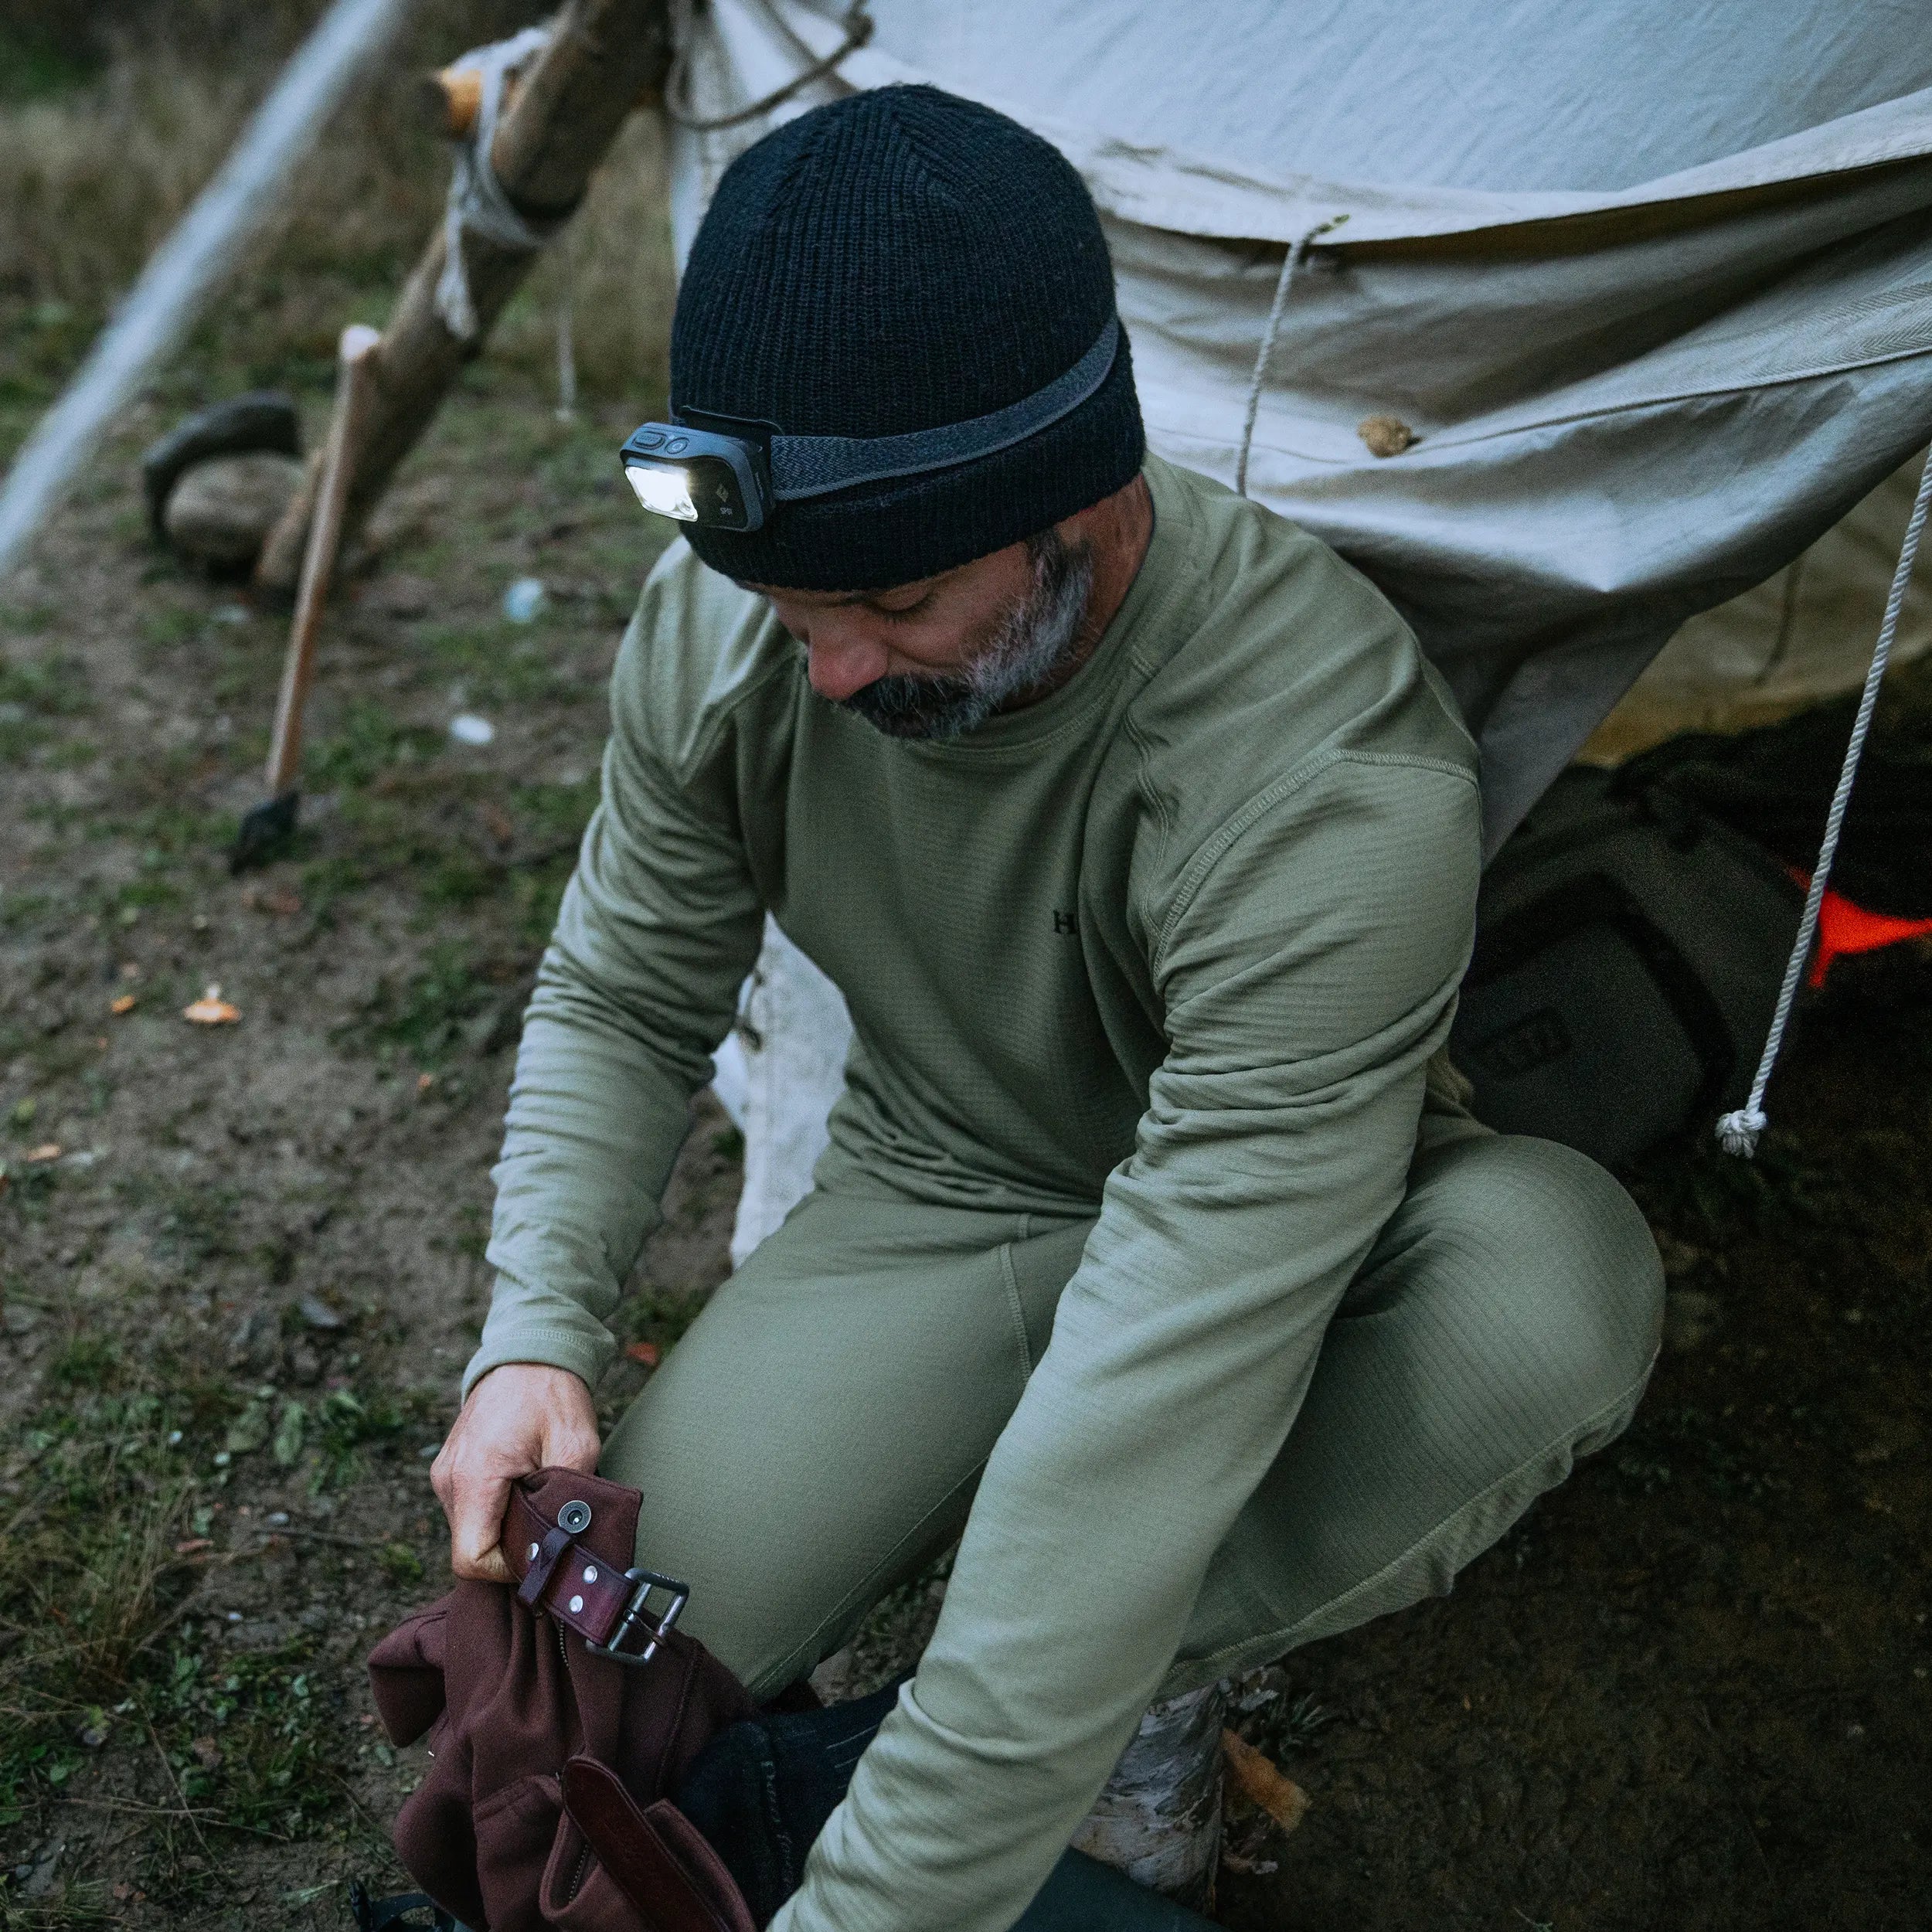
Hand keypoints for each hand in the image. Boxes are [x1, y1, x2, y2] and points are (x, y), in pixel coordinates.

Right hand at [431, 1364, 600, 1582]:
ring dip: (504, 1527)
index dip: (508, 1568)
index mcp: (475, 1475)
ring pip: (470, 1530)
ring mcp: (445, 1474)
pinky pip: (469, 1510)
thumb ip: (568, 1499)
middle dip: (510, 1548)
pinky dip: (496, 1511)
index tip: (541, 1550)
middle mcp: (449, 1479)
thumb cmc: (553, 1394)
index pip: (472, 1559)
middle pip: (470, 1548)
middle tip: (548, 1525)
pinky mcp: (450, 1469)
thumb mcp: (575, 1445)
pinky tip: (524, 1489)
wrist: (528, 1353)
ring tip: (538, 1498)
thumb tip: (566, 1542)